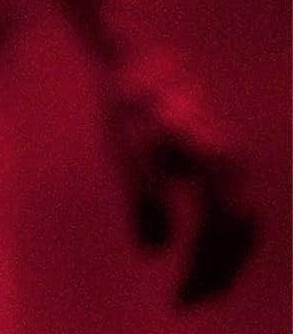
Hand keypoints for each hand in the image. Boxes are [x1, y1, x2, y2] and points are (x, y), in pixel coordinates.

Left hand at [107, 54, 256, 307]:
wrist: (140, 65)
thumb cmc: (130, 108)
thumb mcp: (127, 153)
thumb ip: (144, 201)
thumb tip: (155, 252)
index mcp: (215, 162)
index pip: (222, 232)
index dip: (206, 269)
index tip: (182, 297)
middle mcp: (234, 166)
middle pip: (238, 235)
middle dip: (215, 273)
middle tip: (185, 303)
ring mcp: (233, 166)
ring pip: (241, 227)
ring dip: (222, 261)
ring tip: (195, 291)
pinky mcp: (223, 167)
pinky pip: (232, 213)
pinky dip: (220, 241)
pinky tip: (197, 260)